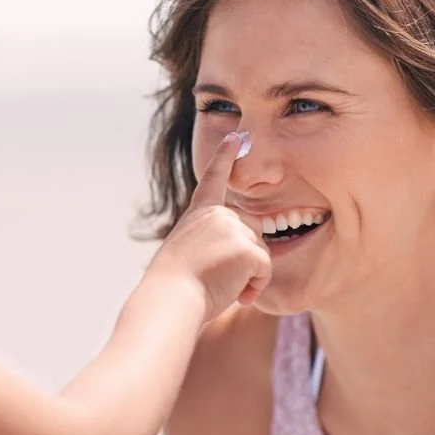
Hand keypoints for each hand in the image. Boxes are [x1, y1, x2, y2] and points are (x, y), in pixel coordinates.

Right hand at [146, 132, 271, 320]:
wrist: (171, 298)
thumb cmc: (173, 287)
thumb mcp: (185, 253)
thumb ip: (208, 243)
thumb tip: (231, 256)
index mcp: (198, 213)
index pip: (214, 178)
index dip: (225, 156)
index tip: (236, 136)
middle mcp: (218, 214)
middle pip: (253, 231)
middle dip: (245, 257)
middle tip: (217, 277)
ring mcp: (234, 228)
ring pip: (260, 253)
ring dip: (247, 276)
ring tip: (220, 286)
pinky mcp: (249, 248)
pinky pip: (264, 271)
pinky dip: (253, 288)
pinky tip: (234, 294)